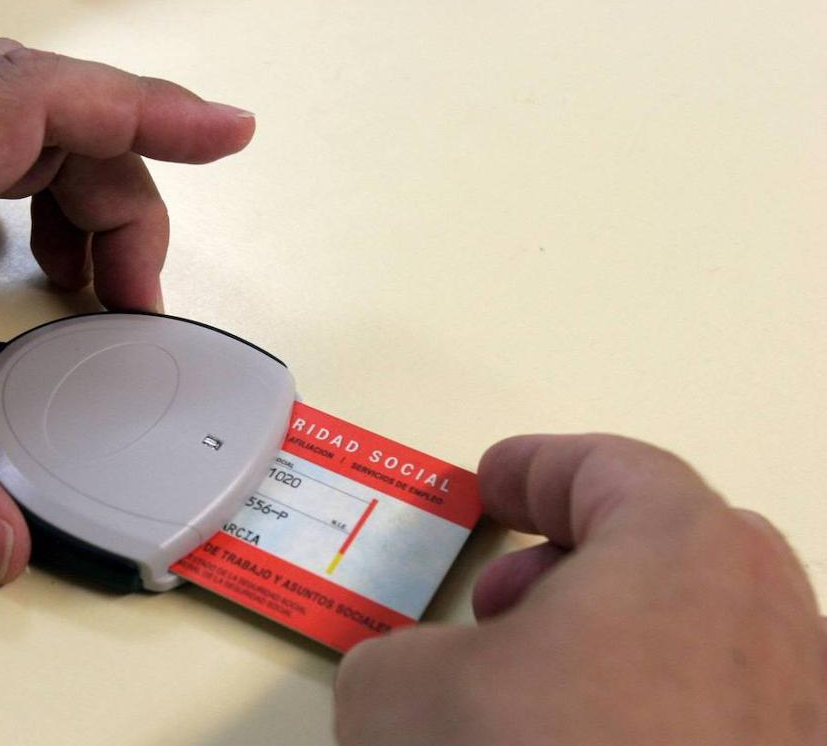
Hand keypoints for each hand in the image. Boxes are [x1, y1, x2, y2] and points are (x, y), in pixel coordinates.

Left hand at [0, 39, 254, 583]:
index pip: (34, 109)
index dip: (146, 113)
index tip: (227, 132)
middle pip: (42, 105)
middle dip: (125, 181)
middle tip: (136, 295)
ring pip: (6, 107)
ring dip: (78, 176)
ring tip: (90, 282)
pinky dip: (24, 172)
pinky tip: (12, 244)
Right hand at [335, 435, 824, 744]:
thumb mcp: (403, 693)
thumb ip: (400, 653)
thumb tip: (415, 681)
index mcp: (685, 550)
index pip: (608, 468)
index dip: (534, 468)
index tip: (494, 479)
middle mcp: (773, 620)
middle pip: (674, 548)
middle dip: (577, 560)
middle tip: (507, 596)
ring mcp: (802, 711)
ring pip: (709, 639)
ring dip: (619, 645)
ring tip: (538, 693)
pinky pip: (730, 718)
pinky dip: (659, 716)